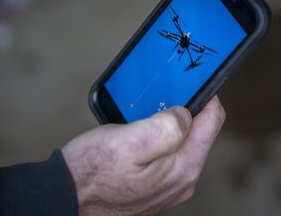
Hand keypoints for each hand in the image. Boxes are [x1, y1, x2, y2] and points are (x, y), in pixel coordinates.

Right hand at [62, 96, 225, 215]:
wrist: (67, 198)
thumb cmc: (91, 172)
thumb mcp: (128, 142)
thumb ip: (165, 127)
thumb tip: (184, 114)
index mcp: (182, 167)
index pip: (213, 121)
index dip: (205, 96)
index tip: (193, 83)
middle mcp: (181, 179)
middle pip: (201, 133)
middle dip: (189, 110)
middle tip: (168, 96)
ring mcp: (170, 185)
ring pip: (185, 143)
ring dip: (174, 124)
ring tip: (154, 113)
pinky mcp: (157, 185)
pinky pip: (171, 155)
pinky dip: (163, 139)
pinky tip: (145, 134)